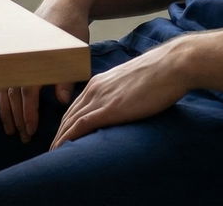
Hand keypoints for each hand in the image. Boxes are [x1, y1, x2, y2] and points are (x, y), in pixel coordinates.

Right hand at [0, 0, 91, 141]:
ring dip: (5, 109)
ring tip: (8, 128)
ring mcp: (14, 53)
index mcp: (35, 58)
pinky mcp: (12, 51)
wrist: (64, 4)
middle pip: (13, 93)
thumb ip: (65, 77)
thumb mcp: (74, 53)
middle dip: (16, 117)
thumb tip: (60, 100)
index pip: (28, 92)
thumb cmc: (72, 30)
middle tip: (21, 136)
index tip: (31, 130)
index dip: (28, 113)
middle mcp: (20, 56)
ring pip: (4, 86)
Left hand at [50, 37, 196, 149]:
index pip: (76, 107)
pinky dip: (68, 139)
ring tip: (52, 156)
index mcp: (100, 82)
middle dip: (58, 134)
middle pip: (68, 116)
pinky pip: (80, 126)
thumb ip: (123, 94)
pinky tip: (61, 149)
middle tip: (51, 151)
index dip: (66, 124)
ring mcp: (100, 98)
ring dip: (59, 140)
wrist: (171, 66)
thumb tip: (126, 107)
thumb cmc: (160, 74)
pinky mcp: (109, 109)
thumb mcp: (134, 84)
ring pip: (70, 122)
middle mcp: (94, 89)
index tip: (62, 138)